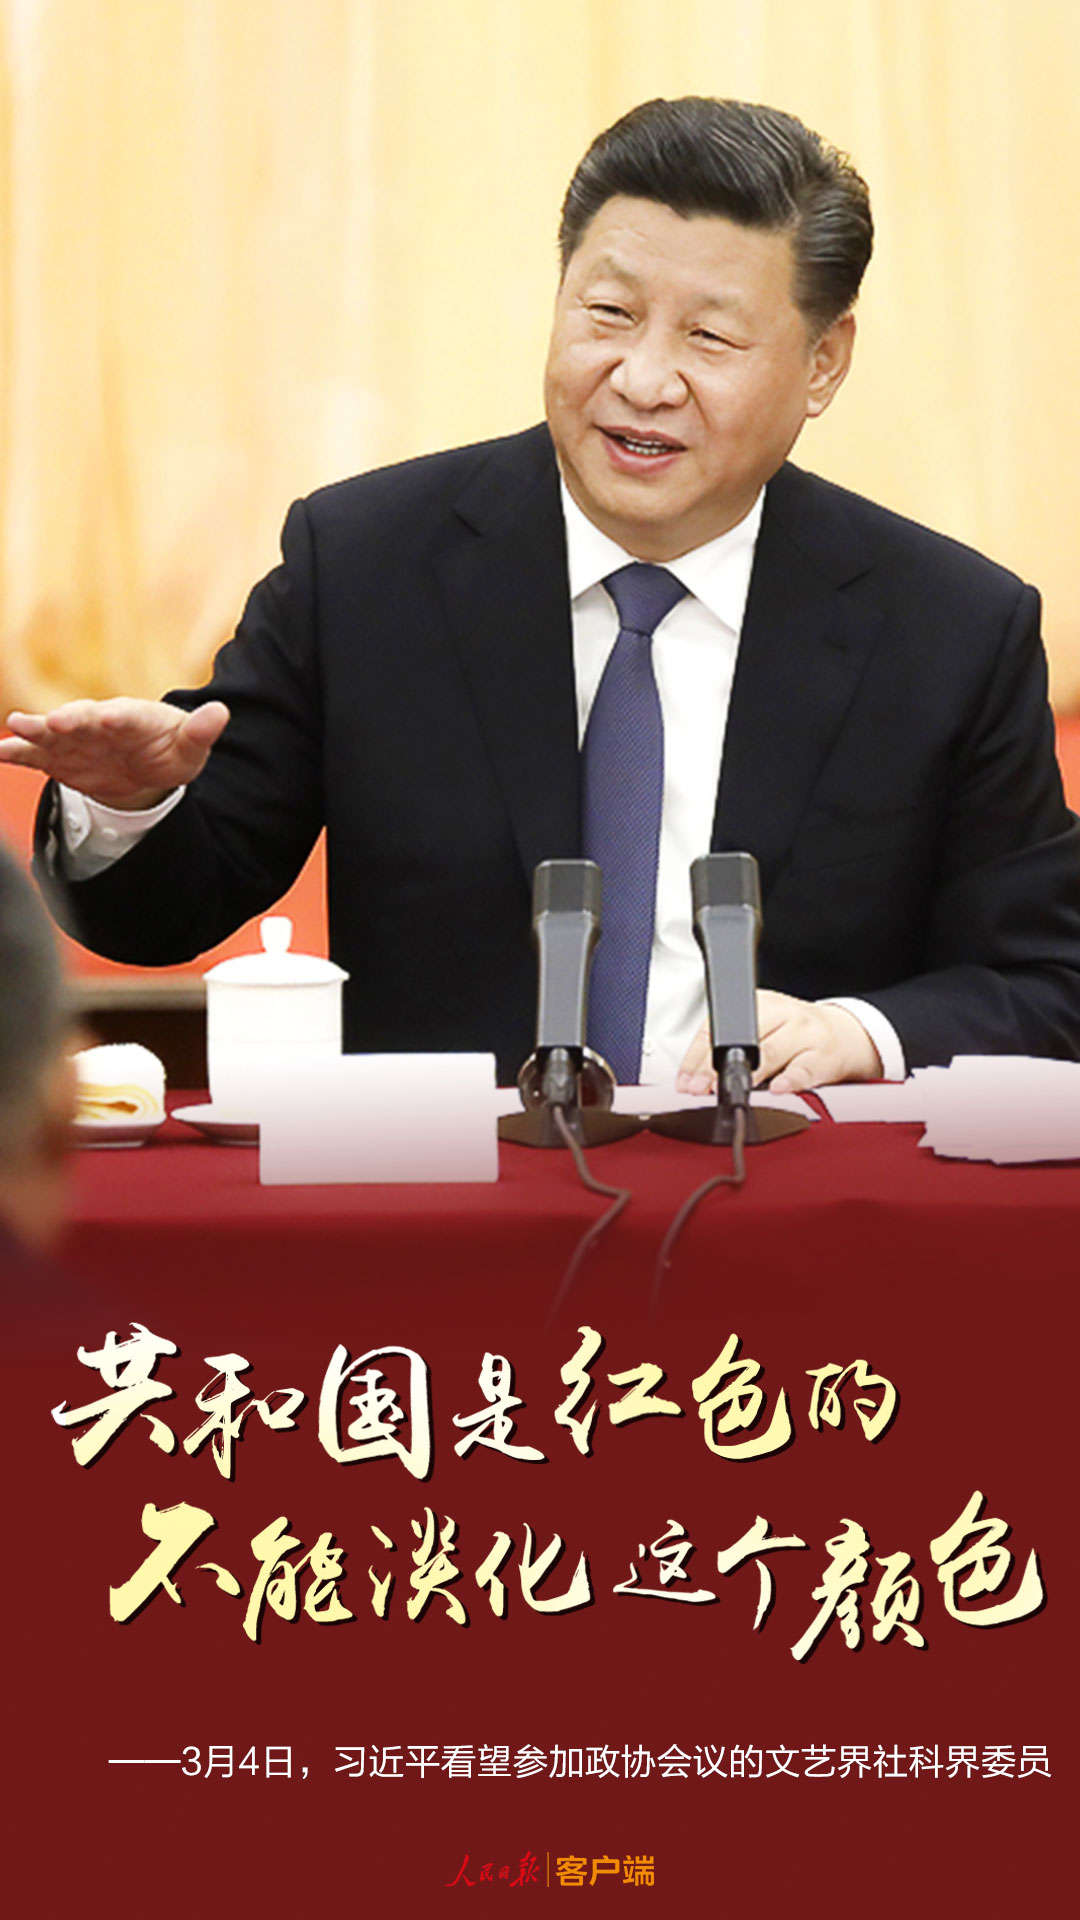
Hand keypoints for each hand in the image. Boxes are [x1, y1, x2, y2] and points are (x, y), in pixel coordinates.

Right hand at [0, 697, 229, 808]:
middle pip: (85, 718)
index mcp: (134, 717)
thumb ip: (201, 732)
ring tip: (17, 726)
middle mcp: (100, 722)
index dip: (120, 716)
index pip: (128, 715)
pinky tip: (0, 751)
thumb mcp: (189, 747)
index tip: (110, 717)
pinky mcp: (58, 757)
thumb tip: (221, 713)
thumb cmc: (169, 750)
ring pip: (54, 732)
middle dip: (71, 719)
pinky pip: (34, 754)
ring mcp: (76, 738)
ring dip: (36, 729)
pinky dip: (16, 751)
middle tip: (57, 722)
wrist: (144, 765)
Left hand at [676, 990, 882, 1095]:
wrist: (845, 1035)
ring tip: (733, 1089)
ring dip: (749, 1074)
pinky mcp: (824, 1056)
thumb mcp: (763, 1029)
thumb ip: (730, 1050)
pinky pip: (804, 1069)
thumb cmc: (796, 1035)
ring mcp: (805, 1034)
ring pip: (771, 1053)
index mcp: (760, 1004)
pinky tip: (778, 1088)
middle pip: (742, 1041)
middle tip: (701, 1088)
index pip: (719, 1028)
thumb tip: (694, 1080)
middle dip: (717, 1068)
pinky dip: (790, 1080)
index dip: (697, 1057)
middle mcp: (782, 1014)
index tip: (686, 1081)